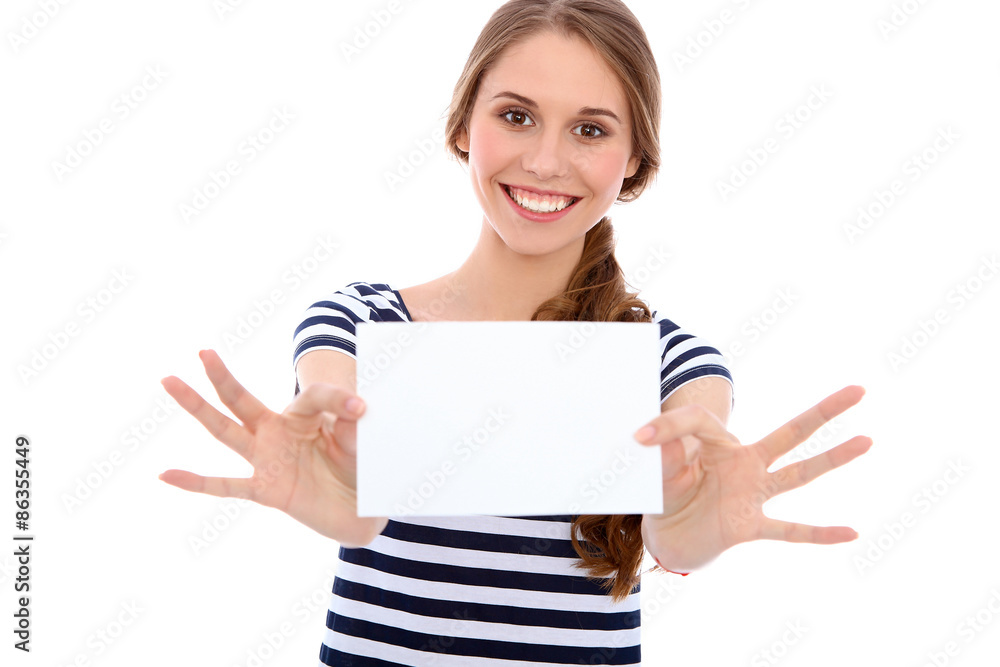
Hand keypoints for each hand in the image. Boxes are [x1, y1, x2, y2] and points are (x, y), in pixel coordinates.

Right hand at [158, 350, 386, 546]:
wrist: (360, 510)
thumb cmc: (360, 469)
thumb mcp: (363, 443)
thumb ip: (356, 426)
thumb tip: (357, 409)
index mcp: (304, 415)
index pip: (312, 395)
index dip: (338, 399)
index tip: (362, 407)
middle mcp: (278, 432)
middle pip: (243, 400)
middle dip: (223, 376)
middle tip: (203, 351)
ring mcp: (267, 459)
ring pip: (225, 431)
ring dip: (198, 407)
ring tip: (170, 381)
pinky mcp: (267, 490)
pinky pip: (226, 486)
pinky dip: (196, 482)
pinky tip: (165, 474)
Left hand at [636, 385, 871, 572]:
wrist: (670, 538)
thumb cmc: (667, 497)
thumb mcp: (657, 478)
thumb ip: (662, 461)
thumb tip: (660, 444)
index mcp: (718, 445)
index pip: (701, 422)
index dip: (667, 425)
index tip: (636, 436)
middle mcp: (745, 464)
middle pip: (790, 434)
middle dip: (824, 412)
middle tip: (859, 389)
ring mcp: (752, 494)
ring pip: (798, 474)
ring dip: (833, 459)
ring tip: (867, 440)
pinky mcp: (749, 525)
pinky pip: (788, 529)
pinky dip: (818, 532)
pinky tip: (851, 533)